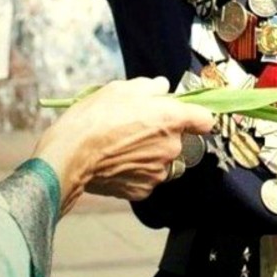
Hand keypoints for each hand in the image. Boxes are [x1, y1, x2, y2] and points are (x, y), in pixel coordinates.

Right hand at [32, 77, 213, 213]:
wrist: (70, 154)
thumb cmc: (96, 117)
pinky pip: (148, 177)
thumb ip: (151, 87)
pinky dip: (138, 171)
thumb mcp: (123, 88)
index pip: (206, 120)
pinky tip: (118, 161)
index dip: (196, 116)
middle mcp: (171, 147)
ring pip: (164, 160)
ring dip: (152, 153)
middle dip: (165, 133)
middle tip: (138, 126)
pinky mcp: (142, 190)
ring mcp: (158, 171)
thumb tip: (163, 88)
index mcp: (172, 118)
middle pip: (181, 139)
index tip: (186, 115)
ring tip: (124, 145)